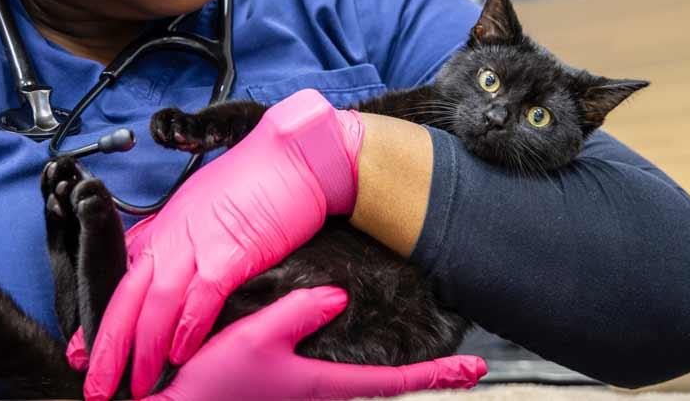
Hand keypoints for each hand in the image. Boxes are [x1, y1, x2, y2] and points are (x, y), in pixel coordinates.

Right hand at [67, 286, 485, 400]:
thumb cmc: (213, 382)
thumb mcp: (256, 338)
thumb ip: (298, 313)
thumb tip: (341, 297)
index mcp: (321, 383)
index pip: (392, 380)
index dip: (435, 374)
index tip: (475, 369)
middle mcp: (319, 392)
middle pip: (385, 384)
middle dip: (427, 376)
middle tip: (465, 368)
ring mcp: (303, 392)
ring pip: (363, 381)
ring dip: (399, 374)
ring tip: (430, 361)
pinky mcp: (285, 387)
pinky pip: (339, 375)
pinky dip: (366, 369)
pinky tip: (352, 347)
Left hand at [84, 89, 365, 398]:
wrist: (293, 155)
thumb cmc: (255, 180)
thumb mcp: (202, 207)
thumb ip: (177, 237)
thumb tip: (159, 262)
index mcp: (165, 229)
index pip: (119, 280)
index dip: (99, 320)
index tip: (80, 354)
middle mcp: (173, 238)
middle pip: (126, 298)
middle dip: (108, 348)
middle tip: (97, 386)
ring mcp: (200, 244)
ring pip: (157, 303)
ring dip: (146, 349)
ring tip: (140, 385)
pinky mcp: (233, 252)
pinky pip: (202, 295)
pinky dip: (189, 326)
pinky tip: (182, 353)